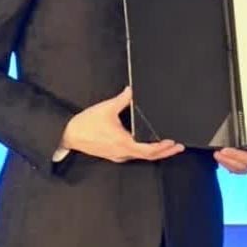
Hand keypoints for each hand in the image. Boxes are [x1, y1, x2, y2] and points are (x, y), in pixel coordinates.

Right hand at [60, 86, 183, 162]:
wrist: (68, 135)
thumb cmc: (86, 124)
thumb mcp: (106, 108)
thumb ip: (122, 99)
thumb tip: (131, 90)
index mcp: (123, 143)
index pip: (148, 150)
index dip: (162, 148)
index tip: (172, 143)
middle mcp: (122, 153)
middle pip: (148, 156)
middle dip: (164, 152)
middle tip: (178, 147)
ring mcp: (118, 155)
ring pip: (141, 156)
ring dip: (155, 152)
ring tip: (167, 146)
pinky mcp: (113, 154)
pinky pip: (133, 154)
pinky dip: (144, 151)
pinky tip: (148, 145)